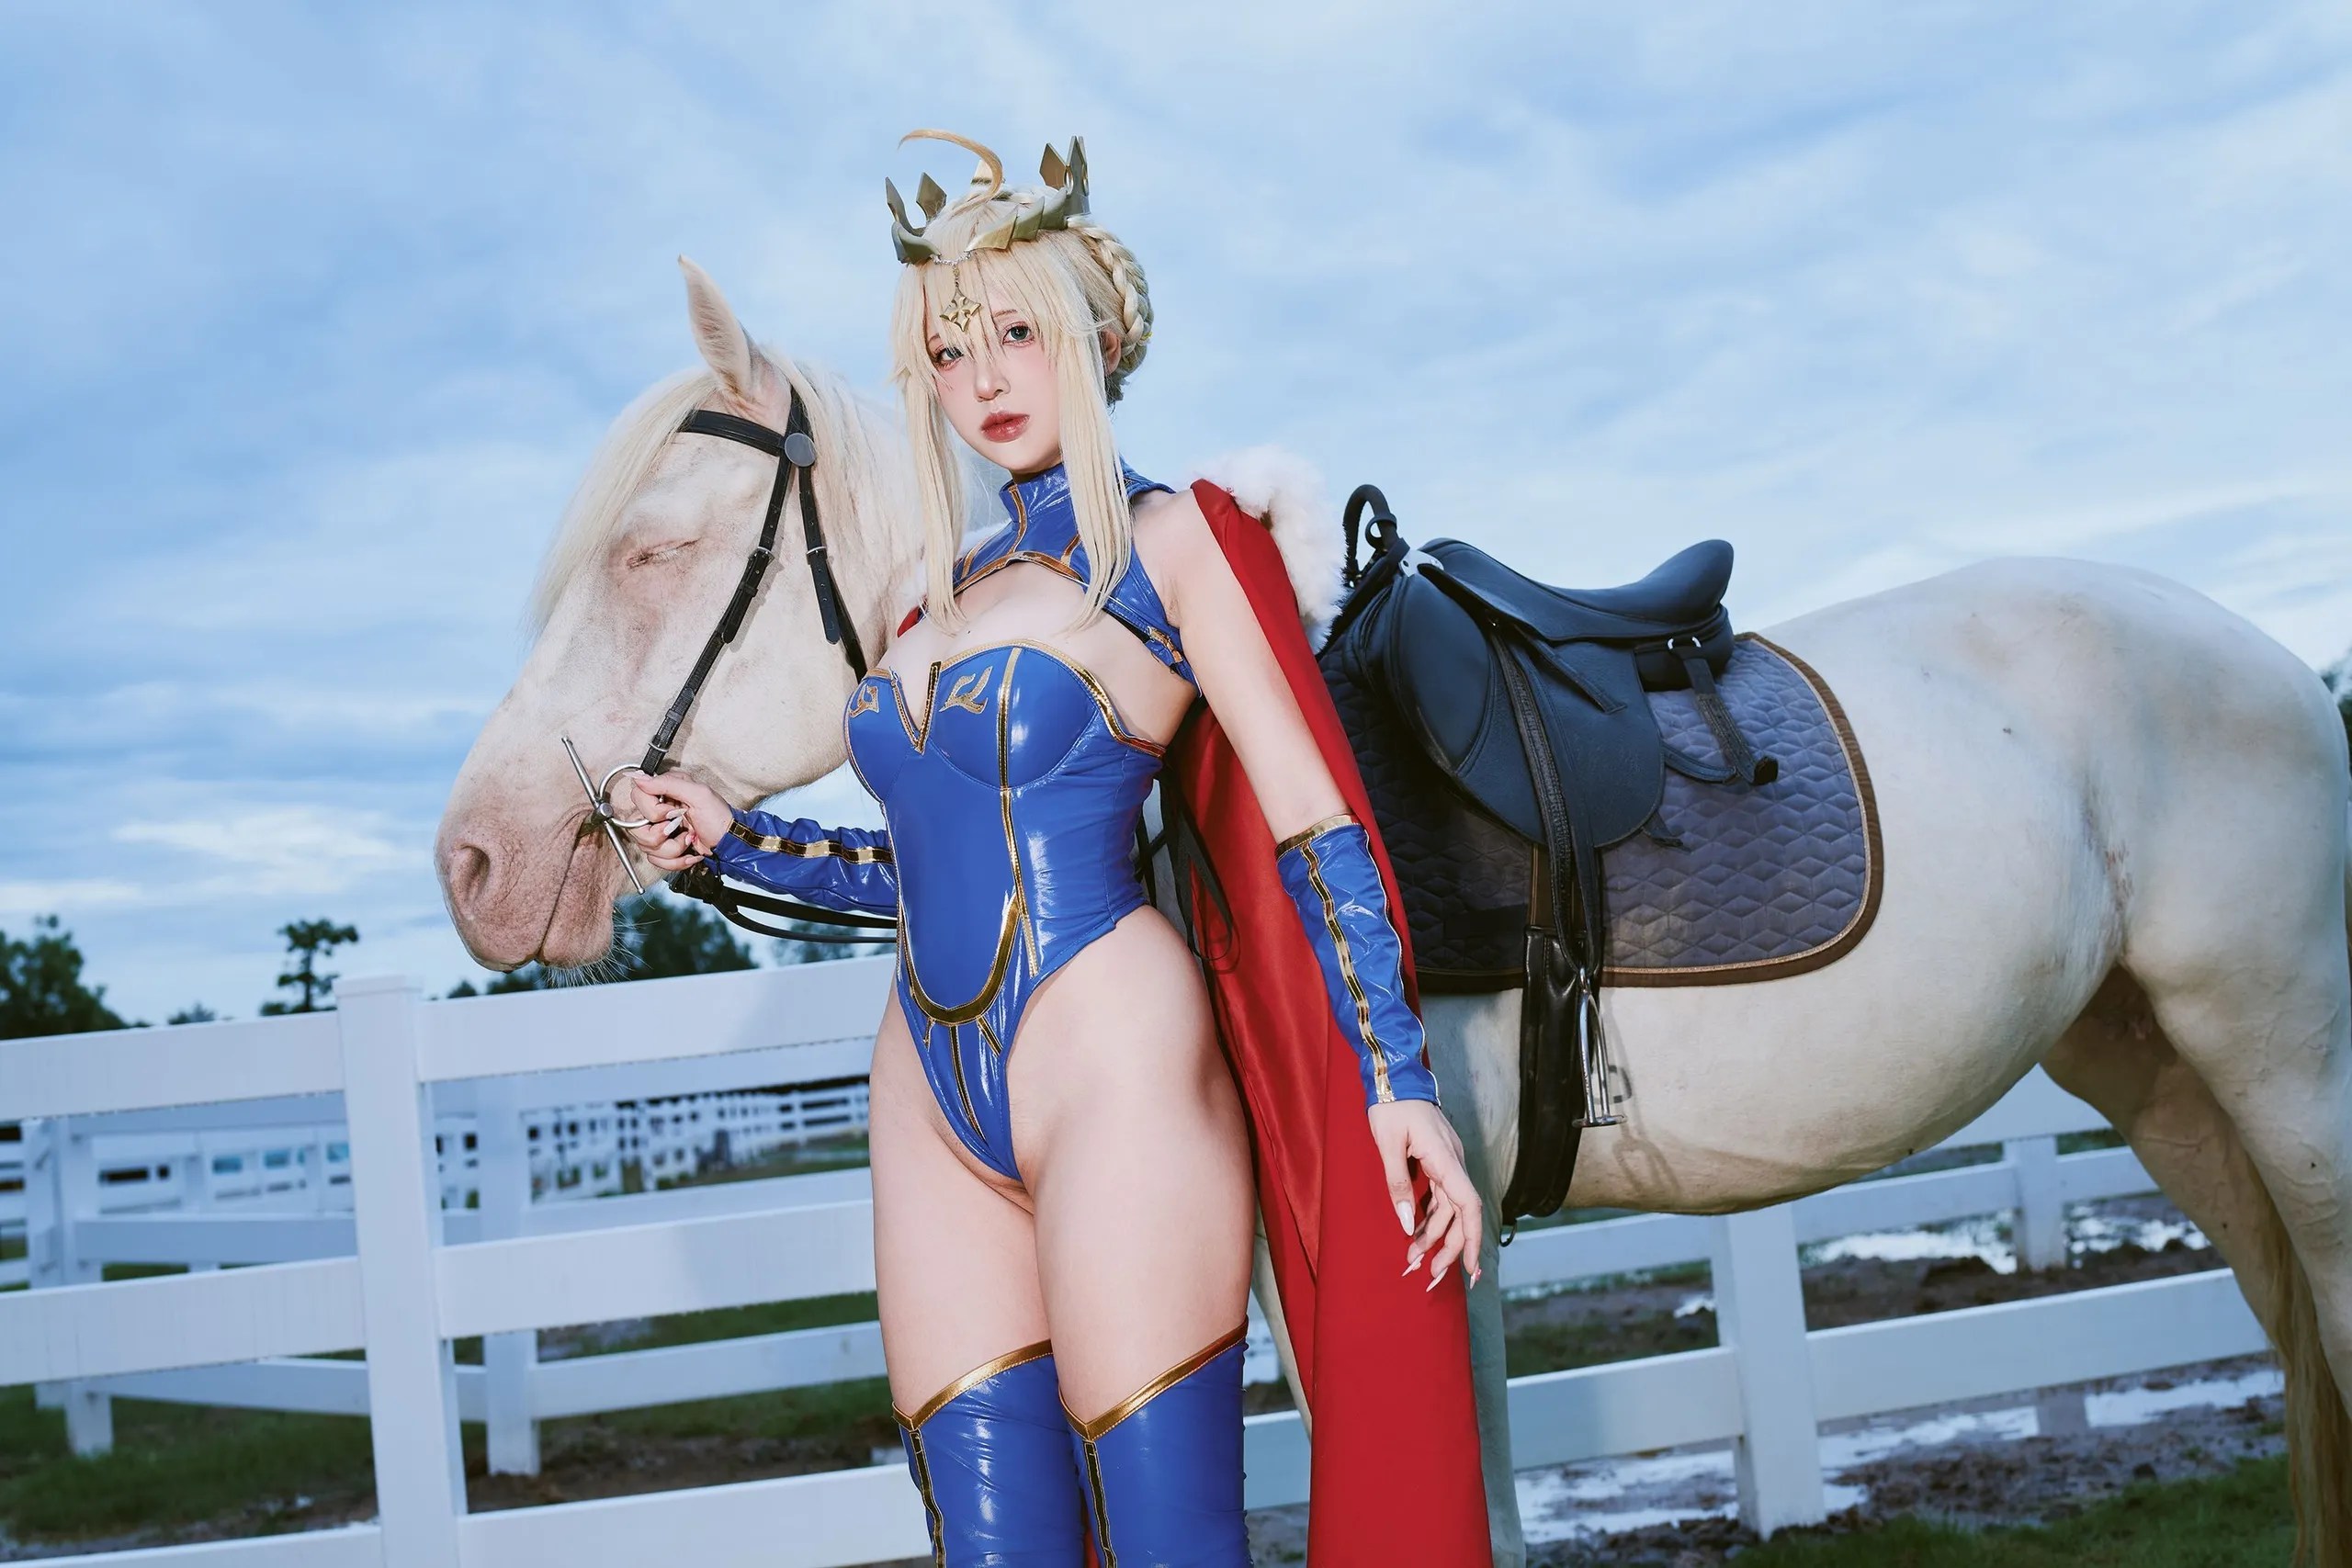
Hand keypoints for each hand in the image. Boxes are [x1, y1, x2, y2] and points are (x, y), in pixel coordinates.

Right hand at [614, 772, 731, 873]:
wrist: (729, 844)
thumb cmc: (719, 818)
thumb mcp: (699, 794)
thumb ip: (668, 784)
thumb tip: (639, 778)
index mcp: (666, 791)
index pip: (637, 797)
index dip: (653, 810)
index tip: (671, 813)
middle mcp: (659, 810)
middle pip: (636, 826)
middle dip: (661, 834)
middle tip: (680, 828)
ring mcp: (659, 830)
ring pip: (645, 846)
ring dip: (672, 849)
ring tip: (689, 839)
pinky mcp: (663, 848)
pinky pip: (654, 859)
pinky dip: (675, 861)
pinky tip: (689, 852)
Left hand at [1369, 1097, 1484, 1291]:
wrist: (1394, 1077)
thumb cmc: (1389, 1107)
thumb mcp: (1386, 1145)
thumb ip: (1397, 1185)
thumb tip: (1407, 1225)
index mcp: (1445, 1159)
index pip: (1468, 1205)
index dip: (1473, 1239)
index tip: (1471, 1269)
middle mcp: (1452, 1163)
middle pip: (1460, 1215)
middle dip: (1450, 1249)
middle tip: (1430, 1277)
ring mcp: (1447, 1163)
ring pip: (1449, 1209)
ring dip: (1435, 1237)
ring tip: (1414, 1261)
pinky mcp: (1439, 1162)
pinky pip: (1441, 1198)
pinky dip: (1431, 1219)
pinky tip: (1417, 1235)